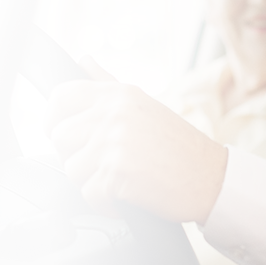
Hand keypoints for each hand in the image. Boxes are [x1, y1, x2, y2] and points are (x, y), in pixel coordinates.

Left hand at [44, 80, 227, 223]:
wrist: (212, 178)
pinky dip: (103, 204)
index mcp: (118, 94)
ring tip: (116, 180)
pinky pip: (88, 194)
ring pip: (70, 168)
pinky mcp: (117, 173)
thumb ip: (107, 82)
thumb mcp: (144, 103)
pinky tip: (123, 197)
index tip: (61, 133)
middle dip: (74, 156)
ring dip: (89, 182)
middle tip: (98, 164)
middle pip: (59, 136)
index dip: (53, 118)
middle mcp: (113, 114)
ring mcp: (114, 142)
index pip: (61, 96)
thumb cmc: (180, 145)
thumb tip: (83, 60)